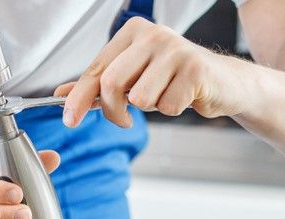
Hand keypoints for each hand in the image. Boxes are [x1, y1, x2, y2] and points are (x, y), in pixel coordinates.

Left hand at [56, 17, 250, 128]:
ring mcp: (175, 50)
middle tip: (124, 120)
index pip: (96, 69)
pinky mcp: (195, 69)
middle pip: (111, 83)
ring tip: (164, 96)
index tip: (69, 120)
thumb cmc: (173, 79)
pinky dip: (171, 110)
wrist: (222, 82)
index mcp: (132, 33)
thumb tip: (61, 93)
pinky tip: (183, 97)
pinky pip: (166, 106)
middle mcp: (152, 35)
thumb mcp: (132, 78)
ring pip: (139, 98)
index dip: (78, 98)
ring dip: (149, 109)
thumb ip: (98, 84)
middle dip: (114, 111)